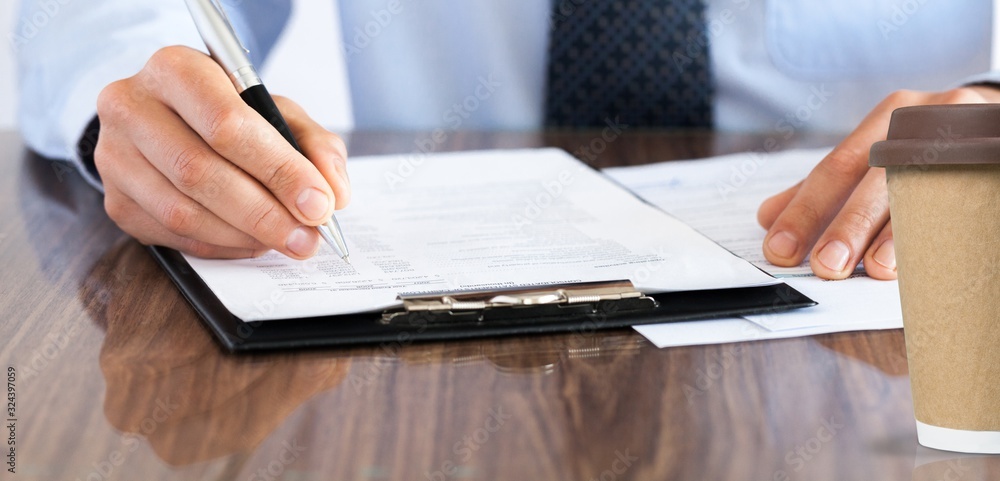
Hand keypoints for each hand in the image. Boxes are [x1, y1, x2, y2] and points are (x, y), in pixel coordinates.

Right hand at [95, 46, 349, 258]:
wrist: (168, 120)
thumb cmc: (228, 112)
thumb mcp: (277, 111)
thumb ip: (314, 145)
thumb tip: (334, 194)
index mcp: (175, 68)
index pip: (227, 124)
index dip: (278, 170)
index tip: (318, 204)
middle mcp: (131, 107)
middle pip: (201, 172)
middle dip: (265, 213)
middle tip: (307, 238)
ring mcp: (114, 157)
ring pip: (183, 211)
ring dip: (244, 236)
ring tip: (285, 242)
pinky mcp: (116, 201)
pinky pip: (172, 236)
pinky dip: (221, 246)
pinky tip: (251, 242)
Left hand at [757, 86, 999, 279]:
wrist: (998, 116)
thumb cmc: (928, 143)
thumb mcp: (877, 152)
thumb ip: (827, 187)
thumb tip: (768, 216)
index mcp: (888, 118)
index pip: (836, 167)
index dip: (805, 210)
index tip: (780, 248)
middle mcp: (926, 120)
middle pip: (880, 179)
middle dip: (850, 226)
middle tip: (827, 266)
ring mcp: (969, 137)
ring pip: (928, 191)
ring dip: (902, 234)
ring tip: (880, 269)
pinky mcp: (995, 158)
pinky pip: (970, 200)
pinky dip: (949, 232)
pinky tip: (932, 259)